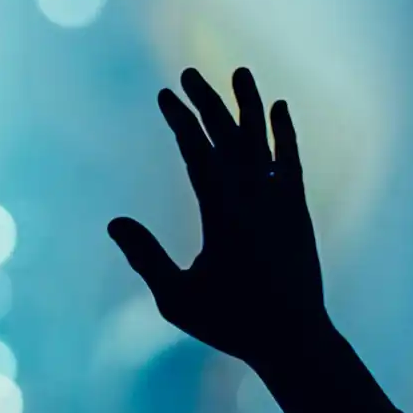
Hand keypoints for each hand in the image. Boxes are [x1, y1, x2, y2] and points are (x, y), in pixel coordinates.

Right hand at [109, 67, 325, 374]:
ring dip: (249, 105)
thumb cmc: (230, 323)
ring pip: (263, 142)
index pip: (199, 153)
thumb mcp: (177, 299)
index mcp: (224, 215)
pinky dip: (285, 134)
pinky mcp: (298, 211)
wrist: (295, 340)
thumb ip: (146, 257)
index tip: (165, 95)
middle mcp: (256, 199)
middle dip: (207, 102)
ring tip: (240, 73)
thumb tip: (114, 221)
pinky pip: (291, 161)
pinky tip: (279, 109)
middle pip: (230, 137)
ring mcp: (281, 202)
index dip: (181, 121)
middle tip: (187, 75)